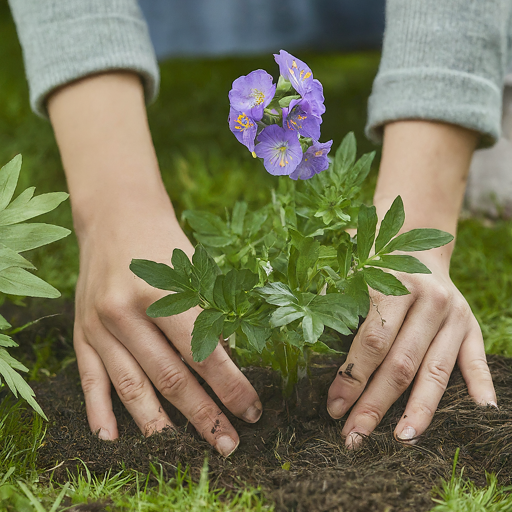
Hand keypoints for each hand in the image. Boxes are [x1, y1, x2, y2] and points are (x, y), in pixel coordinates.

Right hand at [73, 204, 260, 455]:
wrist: (117, 217)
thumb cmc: (165, 243)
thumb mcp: (194, 272)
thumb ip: (207, 317)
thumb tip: (226, 365)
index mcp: (160, 293)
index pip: (203, 354)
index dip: (231, 387)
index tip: (251, 411)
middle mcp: (125, 313)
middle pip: (170, 377)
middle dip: (203, 414)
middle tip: (227, 443)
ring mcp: (99, 325)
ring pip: (131, 386)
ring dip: (159, 423)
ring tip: (180, 450)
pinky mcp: (82, 331)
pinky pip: (90, 378)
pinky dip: (99, 409)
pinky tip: (112, 437)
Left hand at [326, 120, 496, 447]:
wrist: (415, 245)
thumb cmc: (372, 263)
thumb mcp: (349, 270)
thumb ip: (330, 299)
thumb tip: (300, 334)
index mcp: (395, 284)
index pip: (373, 340)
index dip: (352, 377)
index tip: (333, 407)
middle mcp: (430, 301)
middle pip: (403, 364)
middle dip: (376, 404)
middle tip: (354, 437)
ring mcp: (455, 315)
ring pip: (437, 371)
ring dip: (419, 410)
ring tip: (402, 441)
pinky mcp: (472, 325)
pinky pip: (476, 360)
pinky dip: (479, 386)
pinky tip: (476, 414)